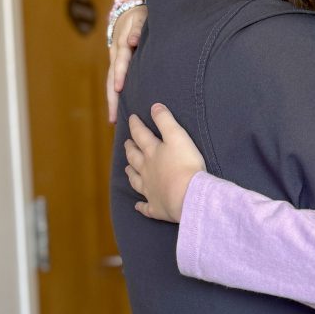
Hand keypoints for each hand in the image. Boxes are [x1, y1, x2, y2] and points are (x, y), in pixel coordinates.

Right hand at [107, 4, 148, 122]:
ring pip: (112, 83)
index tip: (119, 89)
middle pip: (111, 80)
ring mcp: (116, 62)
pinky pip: (116, 83)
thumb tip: (132, 41)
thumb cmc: (139, 17)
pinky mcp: (119, 66)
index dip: (120, 75)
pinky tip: (120, 110)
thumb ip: (137, 29)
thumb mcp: (139, 18)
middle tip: (112, 118)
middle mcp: (116, 56)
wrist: (128, 12)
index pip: (120, 63)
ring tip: (113, 120)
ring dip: (112, 101)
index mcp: (122, 46)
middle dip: (112, 99)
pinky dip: (117, 96)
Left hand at [124, 104, 206, 221]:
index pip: (141, 135)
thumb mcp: (177, 136)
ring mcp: (150, 190)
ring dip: (131, 174)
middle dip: (130, 149)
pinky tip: (138, 206)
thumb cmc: (185, 164)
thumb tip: (154, 106)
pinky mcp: (156, 207)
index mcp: (152, 152)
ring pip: (136, 180)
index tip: (131, 118)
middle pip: (134, 158)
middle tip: (126, 143)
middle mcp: (147, 170)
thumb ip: (165, 120)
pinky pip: (146, 207)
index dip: (135, 125)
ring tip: (127, 169)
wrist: (187, 195)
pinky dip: (141, 206)